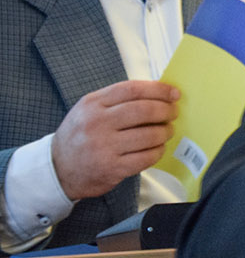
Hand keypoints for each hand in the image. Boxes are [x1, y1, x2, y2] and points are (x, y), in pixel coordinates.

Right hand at [51, 80, 179, 200]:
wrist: (57, 168)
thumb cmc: (81, 135)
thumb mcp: (89, 110)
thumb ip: (118, 100)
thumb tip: (159, 93)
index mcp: (92, 104)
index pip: (132, 90)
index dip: (158, 90)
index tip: (174, 93)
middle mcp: (96, 124)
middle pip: (144, 110)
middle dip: (166, 111)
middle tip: (173, 113)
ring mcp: (104, 147)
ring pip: (149, 135)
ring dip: (165, 132)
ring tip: (167, 131)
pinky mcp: (112, 168)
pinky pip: (146, 157)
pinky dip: (158, 151)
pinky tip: (157, 148)